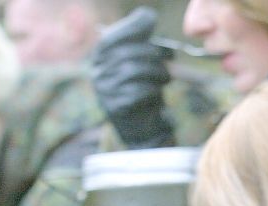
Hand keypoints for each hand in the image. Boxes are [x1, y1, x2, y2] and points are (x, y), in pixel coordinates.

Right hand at [92, 7, 174, 148]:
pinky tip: (156, 95)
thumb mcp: (142, 63)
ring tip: (166, 78)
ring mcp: (104, 91)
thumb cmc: (144, 90)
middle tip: (170, 58)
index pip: (112, 36)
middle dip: (154, 53)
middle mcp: (97, 72)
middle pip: (127, 53)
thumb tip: (147, 14)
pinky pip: (137, 92)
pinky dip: (152, 91)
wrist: (144, 128)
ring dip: (157, 72)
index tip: (151, 19)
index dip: (132, 25)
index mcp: (100, 57)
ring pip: (134, 71)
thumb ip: (142, 41)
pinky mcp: (115, 108)